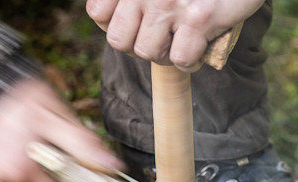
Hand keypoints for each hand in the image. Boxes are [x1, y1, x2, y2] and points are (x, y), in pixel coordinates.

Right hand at [0, 77, 123, 181]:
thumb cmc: (21, 99)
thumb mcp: (57, 118)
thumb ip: (83, 145)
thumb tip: (113, 168)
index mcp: (20, 171)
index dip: (67, 179)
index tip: (65, 160)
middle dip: (43, 171)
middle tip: (39, 143)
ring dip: (22, 166)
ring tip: (19, 140)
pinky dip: (0, 161)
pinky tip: (2, 143)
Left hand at [86, 0, 263, 69]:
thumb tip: (116, 24)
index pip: (98, 13)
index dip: (117, 25)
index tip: (138, 23)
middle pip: (119, 40)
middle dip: (140, 46)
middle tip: (162, 38)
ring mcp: (168, 3)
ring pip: (147, 52)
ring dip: (167, 54)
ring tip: (183, 40)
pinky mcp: (197, 18)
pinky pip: (180, 59)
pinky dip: (191, 61)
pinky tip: (200, 46)